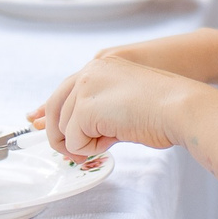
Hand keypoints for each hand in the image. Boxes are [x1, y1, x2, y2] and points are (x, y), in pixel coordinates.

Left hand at [32, 55, 201, 161]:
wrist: (181, 106)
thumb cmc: (166, 109)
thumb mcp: (125, 106)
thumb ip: (100, 115)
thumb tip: (81, 139)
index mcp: (101, 65)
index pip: (65, 89)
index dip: (50, 112)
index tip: (36, 124)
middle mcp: (90, 71)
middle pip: (54, 108)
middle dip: (61, 135)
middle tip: (77, 153)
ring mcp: (86, 87)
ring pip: (64, 127)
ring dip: (83, 142)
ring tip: (112, 139)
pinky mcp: (86, 107)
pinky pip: (74, 139)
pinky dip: (89, 148)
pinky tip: (112, 140)